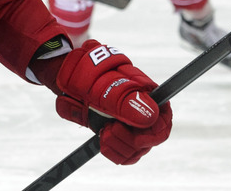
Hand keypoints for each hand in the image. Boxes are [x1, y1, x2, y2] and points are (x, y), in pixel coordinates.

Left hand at [47, 39, 171, 164]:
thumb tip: (150, 116)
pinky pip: (124, 155)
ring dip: (119, 146)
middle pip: (150, 141)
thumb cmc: (88, 75)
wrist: (68, 78)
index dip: (153, 135)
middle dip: (130, 141)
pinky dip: (113, 152)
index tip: (135, 138)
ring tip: (104, 130)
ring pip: (136, 151)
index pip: (163, 122)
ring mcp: (130, 124)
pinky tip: (102, 139)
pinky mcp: (118, 134)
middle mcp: (142, 111)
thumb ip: (126, 100)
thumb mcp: (104, 85)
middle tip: (110, 128)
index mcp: (147, 95)